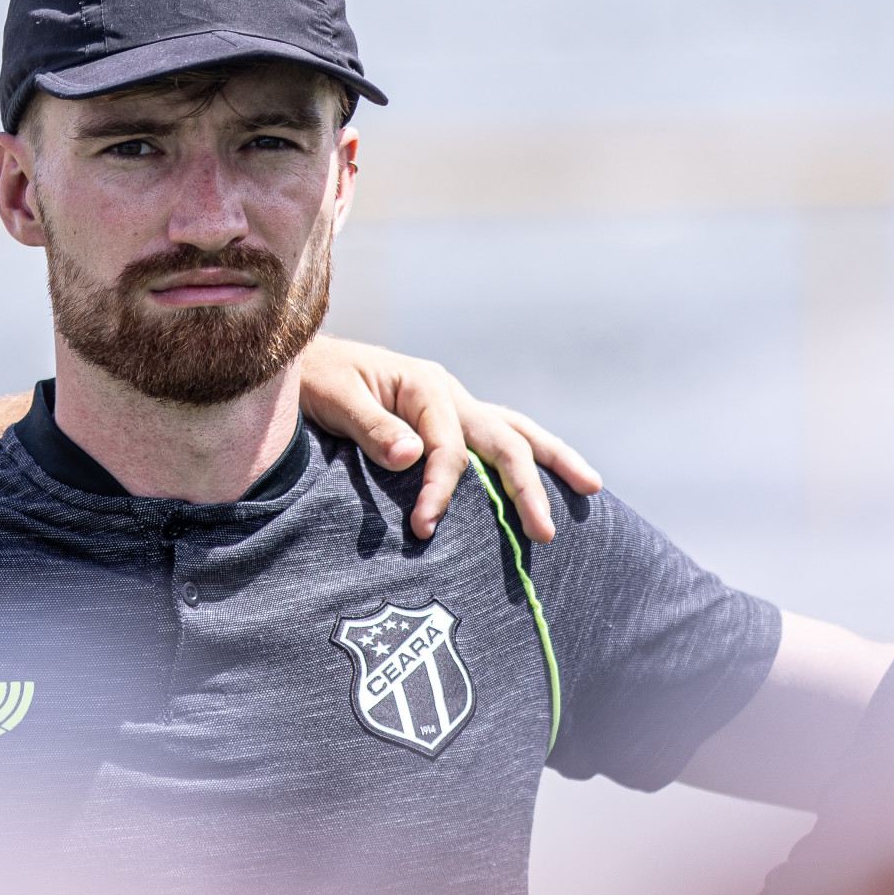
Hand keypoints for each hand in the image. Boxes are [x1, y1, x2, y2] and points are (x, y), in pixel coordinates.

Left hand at [298, 336, 602, 542]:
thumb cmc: (314, 380)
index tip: (423, 527)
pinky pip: (499, 436)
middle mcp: (449, 392)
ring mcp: (454, 403)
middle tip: (543, 532)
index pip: (449, 450)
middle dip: (527, 488)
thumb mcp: (334, 400)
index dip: (441, 491)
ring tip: (591, 488)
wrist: (302, 362)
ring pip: (516, 432)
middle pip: (503, 441)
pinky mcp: (448, 417)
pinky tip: (549, 476)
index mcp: (424, 386)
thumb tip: (414, 456)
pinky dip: (527, 455)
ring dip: (553, 461)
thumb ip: (372, 428)